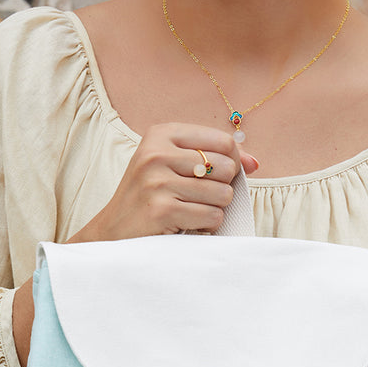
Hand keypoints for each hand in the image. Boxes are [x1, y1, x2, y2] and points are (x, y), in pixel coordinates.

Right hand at [73, 123, 258, 241]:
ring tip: (188, 211)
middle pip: (226, 167)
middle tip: (194, 198)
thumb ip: (216, 158)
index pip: (224, 142)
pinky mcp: (162, 210)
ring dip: (213, 209)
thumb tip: (254, 163)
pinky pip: (212, 217)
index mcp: (161, 134)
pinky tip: (184, 225)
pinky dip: (205, 226)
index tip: (215, 177)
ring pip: (223, 194)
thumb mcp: (174, 165)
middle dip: (220, 188)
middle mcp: (157, 153)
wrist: (112, 232)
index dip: (231, 163)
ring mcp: (157, 182)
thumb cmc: (150, 197)